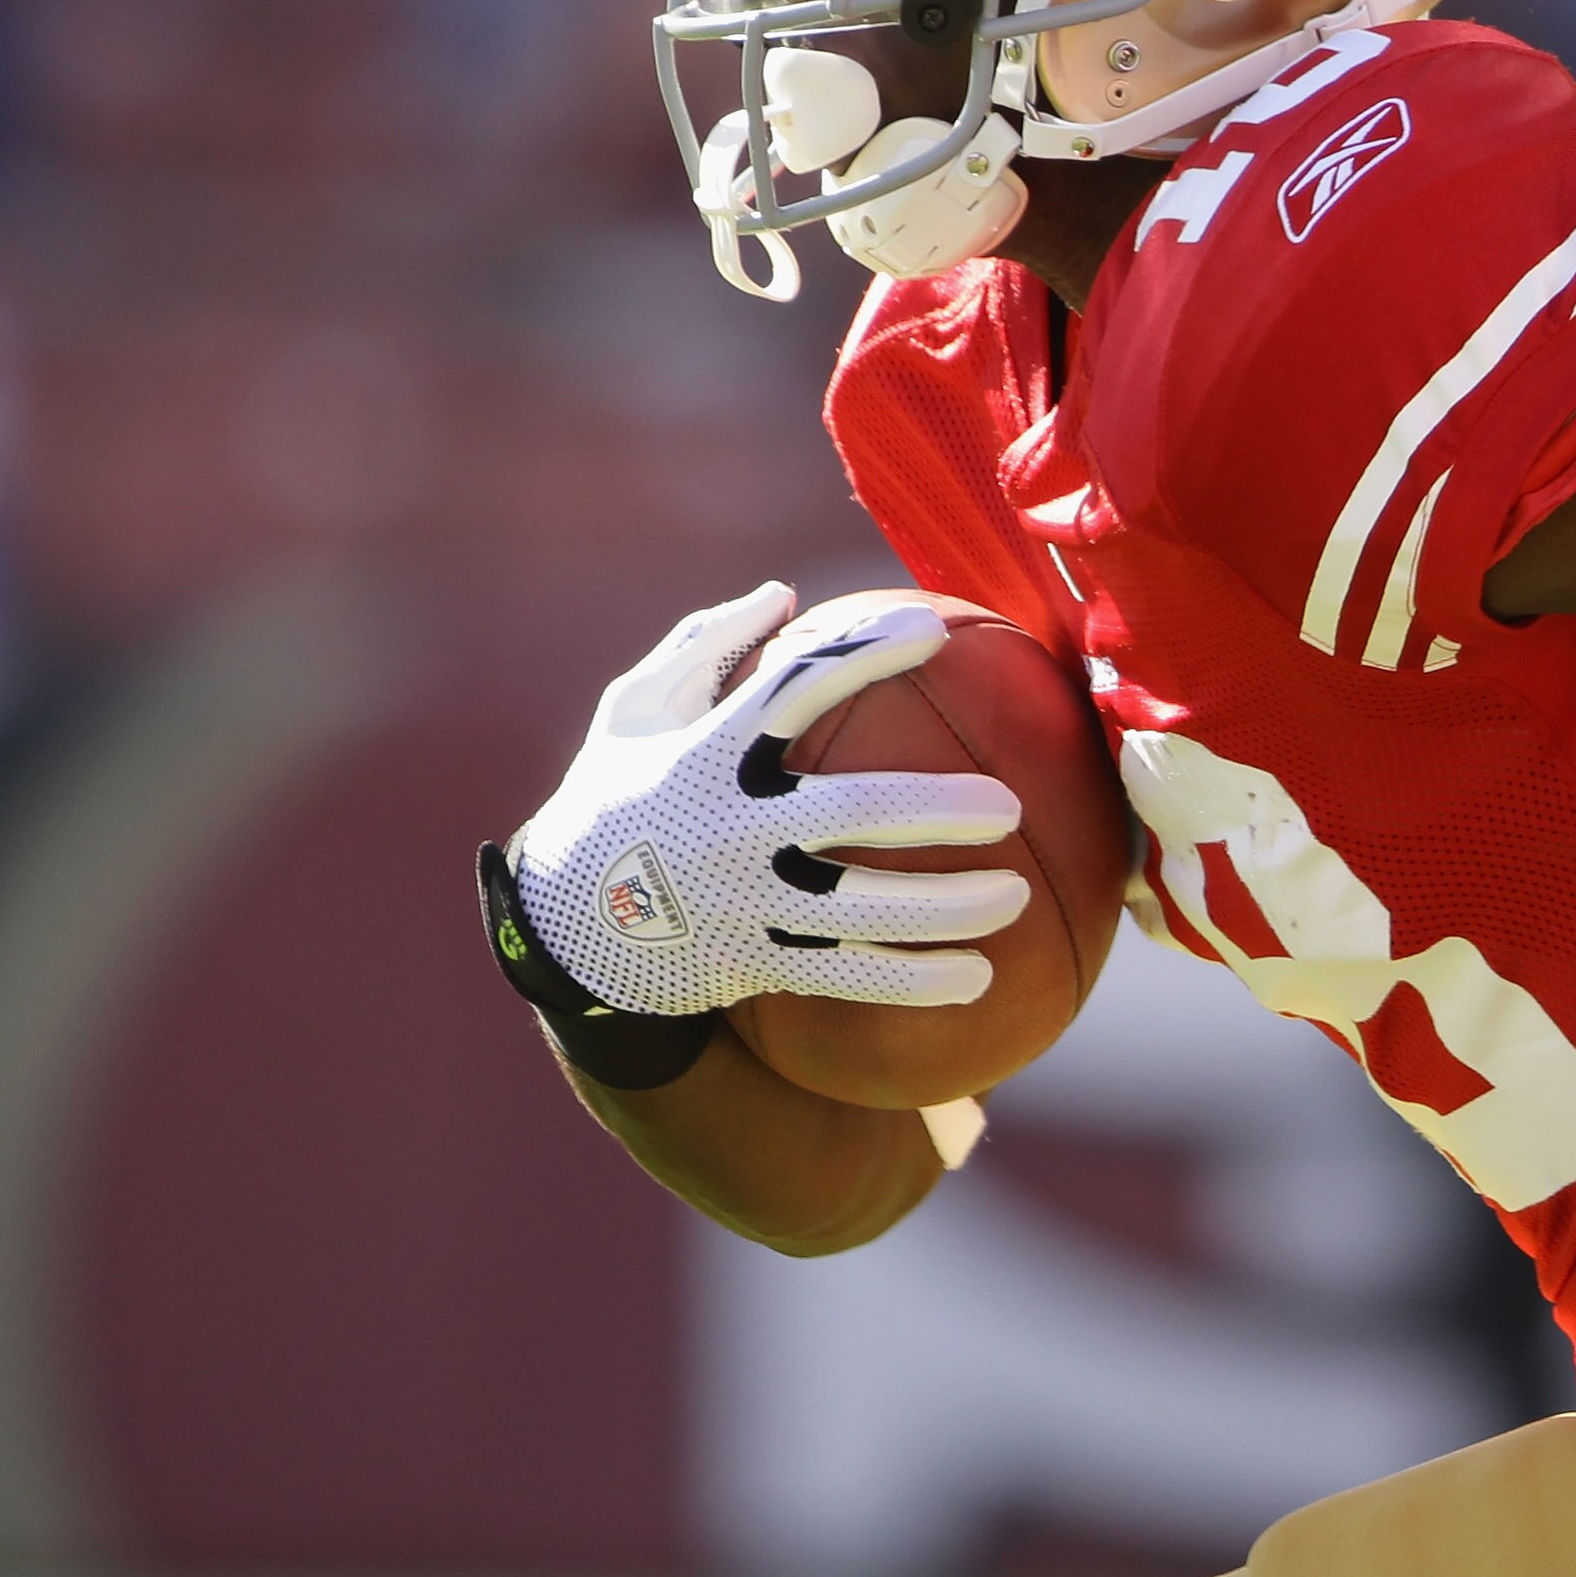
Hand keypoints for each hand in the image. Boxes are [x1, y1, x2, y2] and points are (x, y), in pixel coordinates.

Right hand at [508, 583, 1027, 1016]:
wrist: (559, 925)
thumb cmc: (612, 795)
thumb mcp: (632, 711)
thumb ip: (704, 646)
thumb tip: (781, 594)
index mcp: (708, 754)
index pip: (798, 688)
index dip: (866, 653)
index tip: (933, 630)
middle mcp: (733, 828)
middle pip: (855, 813)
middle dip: (938, 809)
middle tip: (1010, 806)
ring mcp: (744, 903)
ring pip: (862, 909)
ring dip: (947, 908)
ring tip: (1017, 897)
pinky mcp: (752, 962)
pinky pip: (846, 976)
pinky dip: (913, 981)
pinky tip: (979, 981)